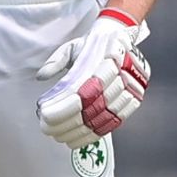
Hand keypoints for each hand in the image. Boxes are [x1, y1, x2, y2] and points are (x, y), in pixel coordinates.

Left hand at [35, 8, 150, 148]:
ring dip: (81, 130)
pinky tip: (78, 139)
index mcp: (108, 55)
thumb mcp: (72, 46)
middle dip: (69, 121)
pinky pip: (116, 121)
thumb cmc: (91, 44)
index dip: (67, 105)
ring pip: (105, 116)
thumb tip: (40, 77)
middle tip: (47, 128)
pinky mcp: (136, 99)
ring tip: (59, 137)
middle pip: (94, 105)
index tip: (46, 114)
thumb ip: (56, 60)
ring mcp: (133, 87)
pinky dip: (96, 132)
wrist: (121, 38)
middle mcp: (124, 72)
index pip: (86, 88)